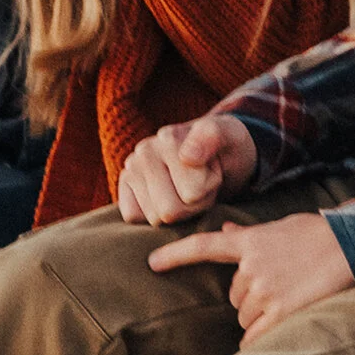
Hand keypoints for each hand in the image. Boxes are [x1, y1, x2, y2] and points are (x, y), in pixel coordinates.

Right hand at [117, 112, 258, 224]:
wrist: (217, 152)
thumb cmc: (224, 148)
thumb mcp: (229, 136)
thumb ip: (211, 137)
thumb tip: (186, 157)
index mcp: (170, 138)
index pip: (191, 193)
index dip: (208, 190)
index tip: (212, 173)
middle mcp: (145, 151)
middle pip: (170, 211)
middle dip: (193, 205)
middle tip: (200, 185)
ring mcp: (132, 168)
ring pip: (155, 218)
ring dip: (177, 209)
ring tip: (186, 188)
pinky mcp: (125, 184)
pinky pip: (133, 217)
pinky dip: (153, 214)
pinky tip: (166, 195)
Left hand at [149, 208, 354, 343]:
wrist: (354, 245)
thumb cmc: (321, 235)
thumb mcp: (282, 228)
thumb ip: (249, 236)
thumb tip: (222, 231)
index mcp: (250, 241)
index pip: (203, 247)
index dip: (174, 255)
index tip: (151, 263)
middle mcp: (251, 267)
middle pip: (234, 297)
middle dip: (250, 298)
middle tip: (281, 288)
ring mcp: (265, 290)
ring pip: (245, 318)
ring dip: (260, 317)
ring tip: (290, 300)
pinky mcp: (280, 312)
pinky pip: (255, 337)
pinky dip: (261, 338)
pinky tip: (278, 329)